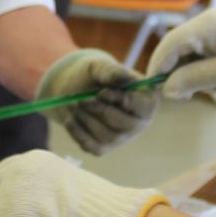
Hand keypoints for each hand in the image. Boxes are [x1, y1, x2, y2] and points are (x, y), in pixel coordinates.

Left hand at [35, 48, 158, 155]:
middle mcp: (138, 123)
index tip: (101, 92)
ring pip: (108, 136)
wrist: (75, 90)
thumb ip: (111, 71)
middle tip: (80, 100)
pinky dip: (78, 132)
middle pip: (127, 125)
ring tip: (72, 104)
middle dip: (101, 111)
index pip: (144, 108)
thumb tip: (122, 77)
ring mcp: (121, 138)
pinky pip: (92, 146)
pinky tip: (70, 118)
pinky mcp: (102, 148)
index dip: (122, 101)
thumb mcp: (101, 67)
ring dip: (86, 120)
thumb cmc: (94, 77)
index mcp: (146, 101)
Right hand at [150, 9, 215, 98]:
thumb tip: (168, 89)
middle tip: (185, 96)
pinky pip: (208, 55)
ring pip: (194, 54)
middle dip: (180, 74)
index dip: (158, 65)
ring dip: (198, 75)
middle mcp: (210, 23)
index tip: (152, 87)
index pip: (170, 43)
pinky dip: (210, 71)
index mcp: (206, 24)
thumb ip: (193, 79)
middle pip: (181, 49)